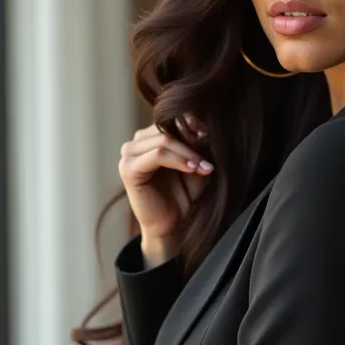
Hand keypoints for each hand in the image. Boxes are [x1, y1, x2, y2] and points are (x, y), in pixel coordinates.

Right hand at [118, 114, 212, 245]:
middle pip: (168, 127)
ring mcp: (129, 154)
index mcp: (151, 136)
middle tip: (212, 158)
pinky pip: (157, 155)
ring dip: (188, 152)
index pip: (172, 118)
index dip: (196, 126)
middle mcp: (137, 142)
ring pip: (164, 139)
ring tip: (205, 167)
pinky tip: (193, 169)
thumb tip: (208, 124)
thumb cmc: (185, 195)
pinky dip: (178, 160)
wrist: (173, 226)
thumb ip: (198, 144)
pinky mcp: (128, 169)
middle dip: (194, 141)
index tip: (216, 139)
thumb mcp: (196, 164)